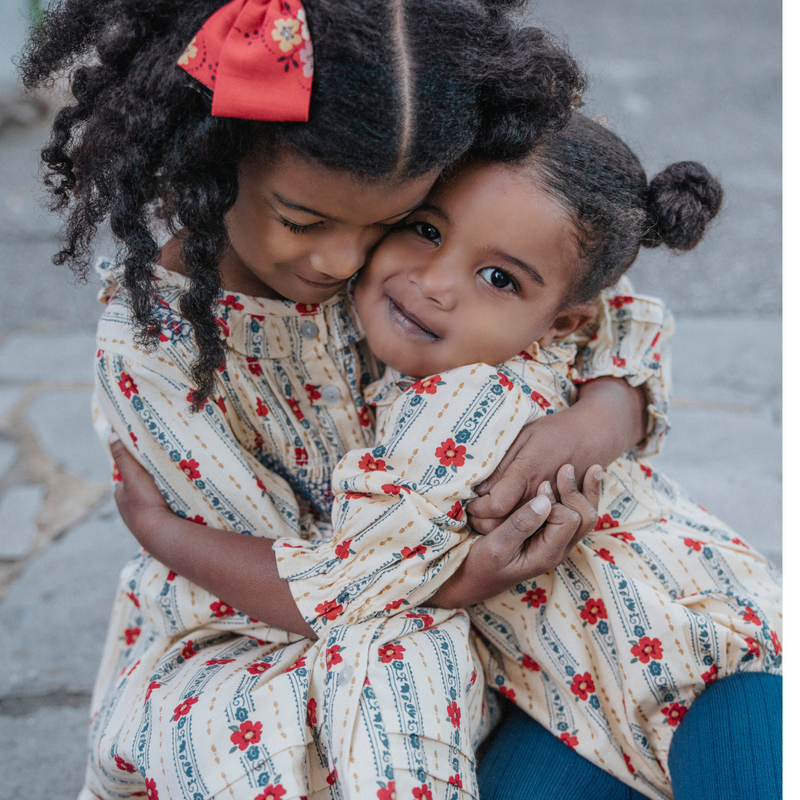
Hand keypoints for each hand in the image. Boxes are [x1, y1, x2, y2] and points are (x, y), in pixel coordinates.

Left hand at [109, 432, 171, 548]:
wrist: (160, 532)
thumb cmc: (143, 502)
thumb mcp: (133, 474)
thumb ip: (123, 456)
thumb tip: (111, 435)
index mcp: (121, 497)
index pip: (127, 478)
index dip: (136, 468)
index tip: (148, 461)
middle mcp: (129, 510)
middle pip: (140, 490)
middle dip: (149, 483)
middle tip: (165, 472)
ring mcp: (143, 520)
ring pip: (152, 501)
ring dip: (161, 495)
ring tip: (175, 486)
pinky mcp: (157, 527)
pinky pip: (162, 512)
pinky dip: (168, 506)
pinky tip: (179, 502)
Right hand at [430, 464, 601, 607]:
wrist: (471, 582)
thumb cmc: (480, 565)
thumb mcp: (495, 546)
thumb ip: (520, 524)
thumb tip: (545, 499)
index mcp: (547, 554)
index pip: (567, 519)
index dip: (555, 500)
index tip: (540, 485)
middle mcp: (558, 549)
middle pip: (585, 518)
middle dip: (578, 492)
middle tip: (565, 467)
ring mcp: (556, 543)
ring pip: (584, 517)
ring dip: (584, 493)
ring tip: (590, 469)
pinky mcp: (549, 536)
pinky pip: (573, 516)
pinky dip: (578, 498)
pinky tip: (582, 480)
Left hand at [468, 377, 645, 532]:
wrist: (593, 435)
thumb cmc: (553, 432)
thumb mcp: (521, 438)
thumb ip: (500, 466)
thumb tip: (480, 490)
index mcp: (528, 473)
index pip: (494, 505)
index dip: (477, 508)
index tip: (471, 502)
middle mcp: (541, 494)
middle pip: (504, 524)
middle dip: (483, 522)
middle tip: (473, 513)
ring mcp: (553, 505)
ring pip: (518, 531)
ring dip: (498, 528)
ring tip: (485, 517)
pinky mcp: (561, 511)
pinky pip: (535, 529)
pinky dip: (518, 527)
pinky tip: (506, 517)